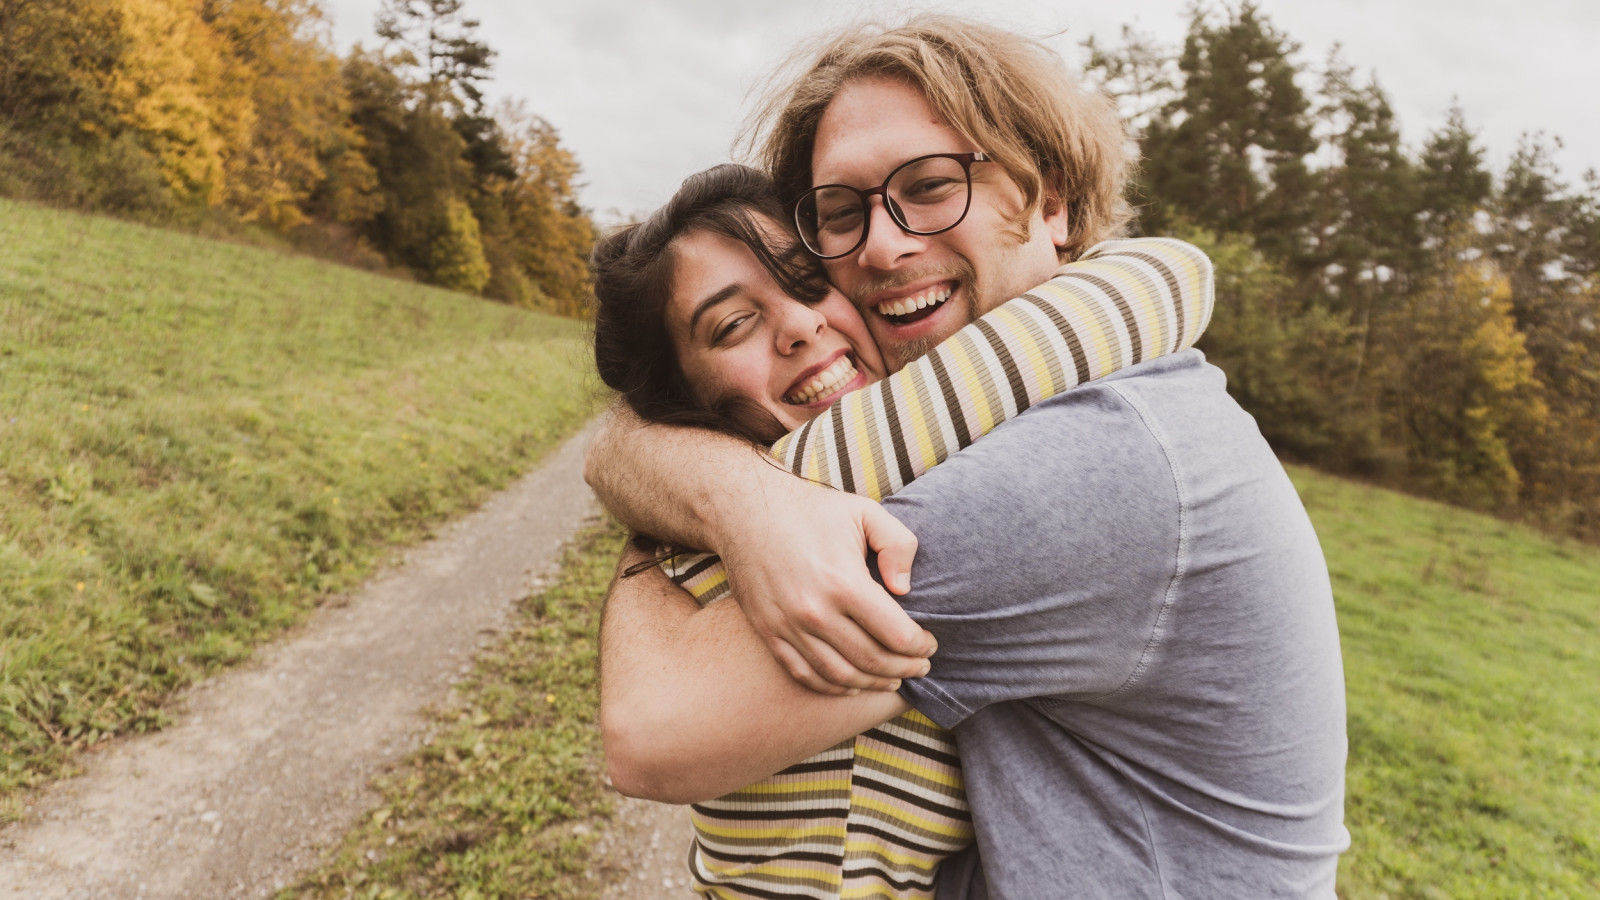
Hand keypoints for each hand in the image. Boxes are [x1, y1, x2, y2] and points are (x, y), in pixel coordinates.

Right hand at [714, 476, 936, 694]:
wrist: (744, 510)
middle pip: (872, 661)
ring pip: (840, 676)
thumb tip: (905, 588)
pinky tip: (853, 684)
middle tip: (920, 667)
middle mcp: (814, 611)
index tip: (930, 644)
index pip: (896, 635)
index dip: (920, 645)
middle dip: (905, 669)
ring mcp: (787, 626)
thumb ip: (897, 544)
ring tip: (893, 679)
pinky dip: (833, 688)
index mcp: (844, 582)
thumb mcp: (864, 511)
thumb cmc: (810, 509)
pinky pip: (804, 674)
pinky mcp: (768, 632)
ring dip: (873, 683)